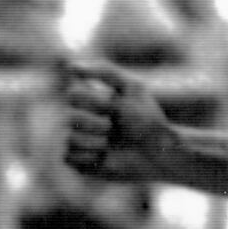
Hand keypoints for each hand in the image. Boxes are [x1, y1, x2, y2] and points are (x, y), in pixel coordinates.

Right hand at [61, 61, 181, 183]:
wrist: (158, 154)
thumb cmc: (147, 120)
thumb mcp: (132, 88)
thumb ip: (104, 71)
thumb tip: (70, 66)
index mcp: (90, 101)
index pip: (73, 95)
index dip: (94, 103)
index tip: (114, 108)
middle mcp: (81, 120)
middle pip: (68, 117)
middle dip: (96, 124)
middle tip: (113, 128)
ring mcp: (79, 141)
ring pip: (69, 138)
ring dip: (95, 141)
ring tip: (109, 144)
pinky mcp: (79, 162)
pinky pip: (68, 156)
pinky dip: (89, 156)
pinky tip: (104, 157)